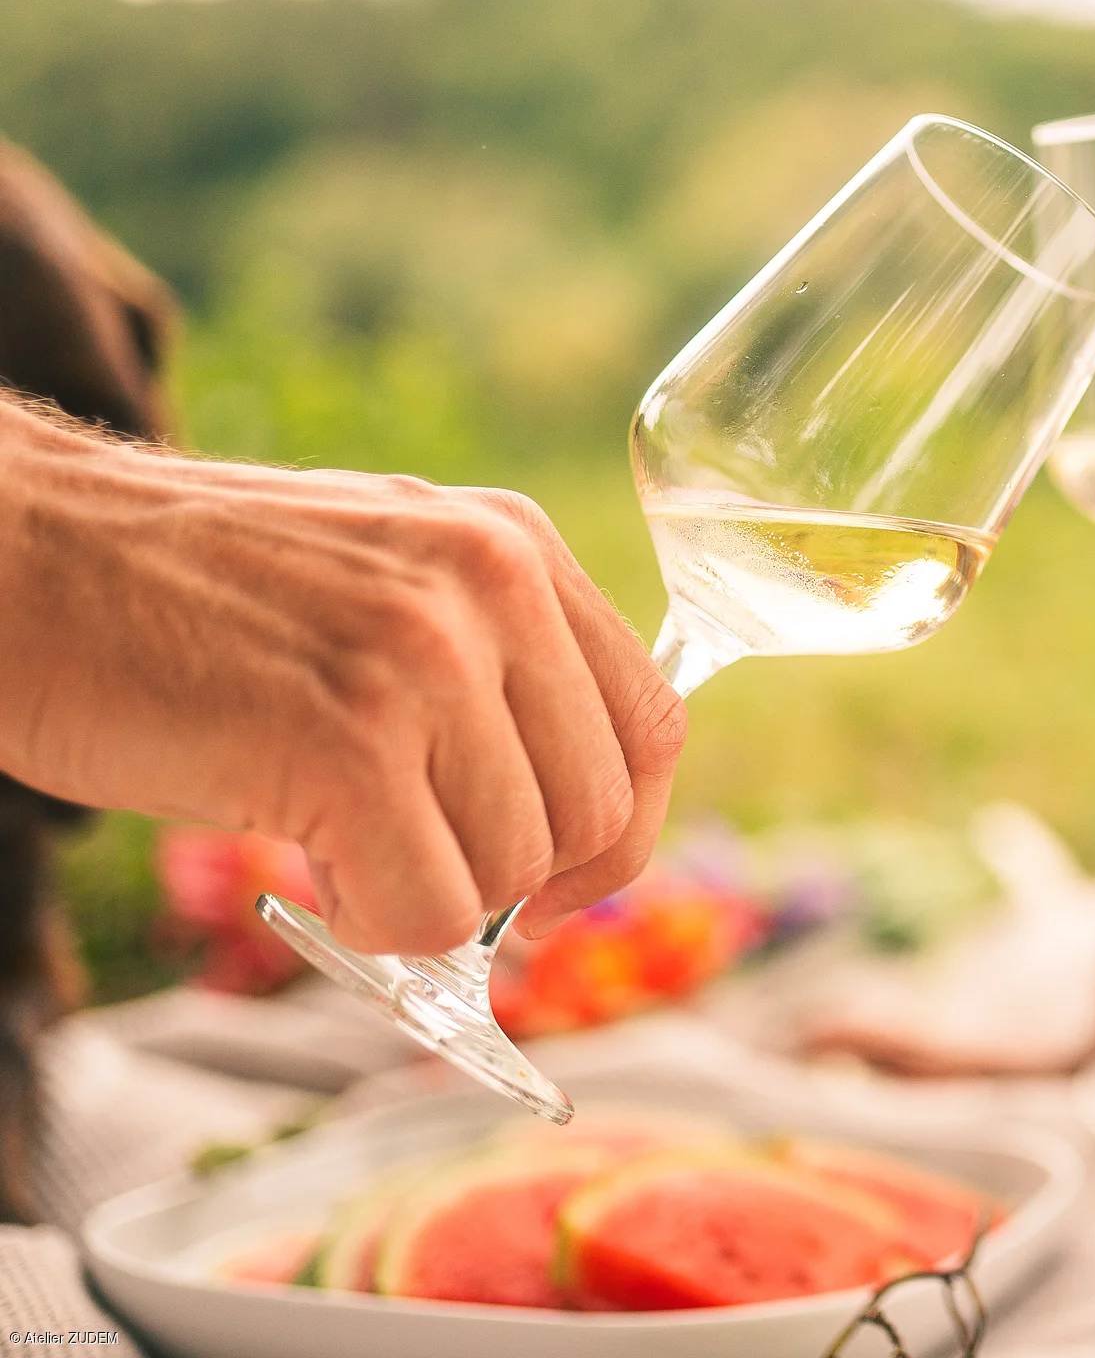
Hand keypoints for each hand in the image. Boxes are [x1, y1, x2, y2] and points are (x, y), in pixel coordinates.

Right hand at [0, 404, 685, 954]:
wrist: (17, 556)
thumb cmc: (184, 596)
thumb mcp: (383, 579)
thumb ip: (490, 664)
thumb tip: (575, 826)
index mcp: (515, 546)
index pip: (652, 724)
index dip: (621, 831)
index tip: (558, 883)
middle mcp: (493, 587)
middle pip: (597, 812)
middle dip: (522, 881)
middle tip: (424, 875)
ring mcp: (424, 659)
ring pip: (515, 870)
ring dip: (431, 897)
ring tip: (337, 843)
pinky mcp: (345, 741)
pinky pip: (433, 909)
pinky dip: (380, 927)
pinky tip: (315, 873)